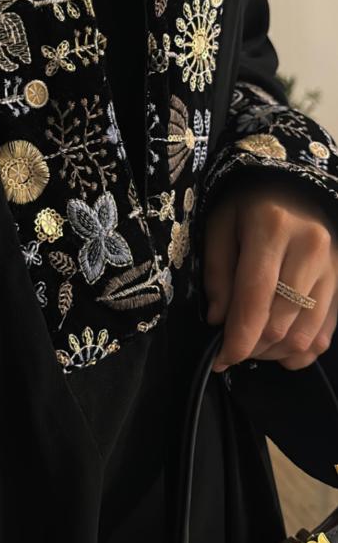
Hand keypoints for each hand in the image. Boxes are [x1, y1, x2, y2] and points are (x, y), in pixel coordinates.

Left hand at [202, 175, 337, 371]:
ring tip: (253, 346)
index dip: (238, 337)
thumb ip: (217, 272)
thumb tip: (218, 320)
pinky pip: (326, 332)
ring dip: (274, 352)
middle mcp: (310, 248)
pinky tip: (280, 349)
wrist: (292, 183)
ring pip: (305, 334)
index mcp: (272, 228)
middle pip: (280, 322)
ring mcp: (333, 266)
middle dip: (252, 347)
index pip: (255, 298)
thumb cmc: (247, 204)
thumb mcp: (220, 225)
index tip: (220, 359)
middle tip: (231, 348)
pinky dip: (301, 351)